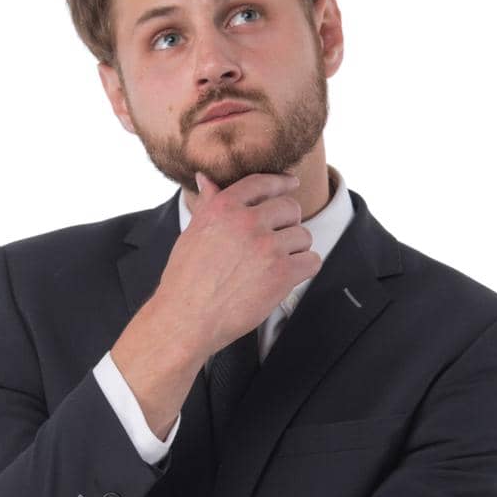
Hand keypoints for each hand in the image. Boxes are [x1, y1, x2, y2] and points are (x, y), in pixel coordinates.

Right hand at [154, 170, 321, 360]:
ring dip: (296, 249)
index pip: (262, 183)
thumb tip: (205, 178)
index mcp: (224, 208)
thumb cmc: (185, 280)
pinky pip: (312, 261)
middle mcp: (247, 222)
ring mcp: (267, 247)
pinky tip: (289, 276)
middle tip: (279, 240)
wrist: (187, 319)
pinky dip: (304, 269)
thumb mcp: (192, 234)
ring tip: (277, 264)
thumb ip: (208, 205)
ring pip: (303, 235)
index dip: (281, 182)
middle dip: (289, 222)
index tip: (292, 184)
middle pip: (290, 208)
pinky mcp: (282, 273)